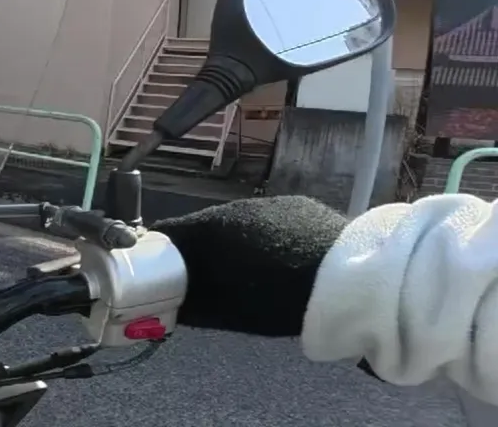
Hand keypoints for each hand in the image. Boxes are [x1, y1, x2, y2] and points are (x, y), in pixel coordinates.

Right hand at [152, 196, 348, 336]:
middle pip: (204, 228)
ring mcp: (271, 203)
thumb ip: (192, 303)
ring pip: (238, 224)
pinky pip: (271, 222)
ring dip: (235, 245)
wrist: (355, 281)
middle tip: (207, 282)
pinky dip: (267, 239)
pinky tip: (284, 261)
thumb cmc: (281, 299)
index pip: (168, 234)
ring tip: (250, 274)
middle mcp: (235, 206)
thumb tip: (164, 305)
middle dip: (200, 252)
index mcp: (210, 228)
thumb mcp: (230, 311)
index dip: (159, 255)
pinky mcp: (301, 206)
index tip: (158, 275)